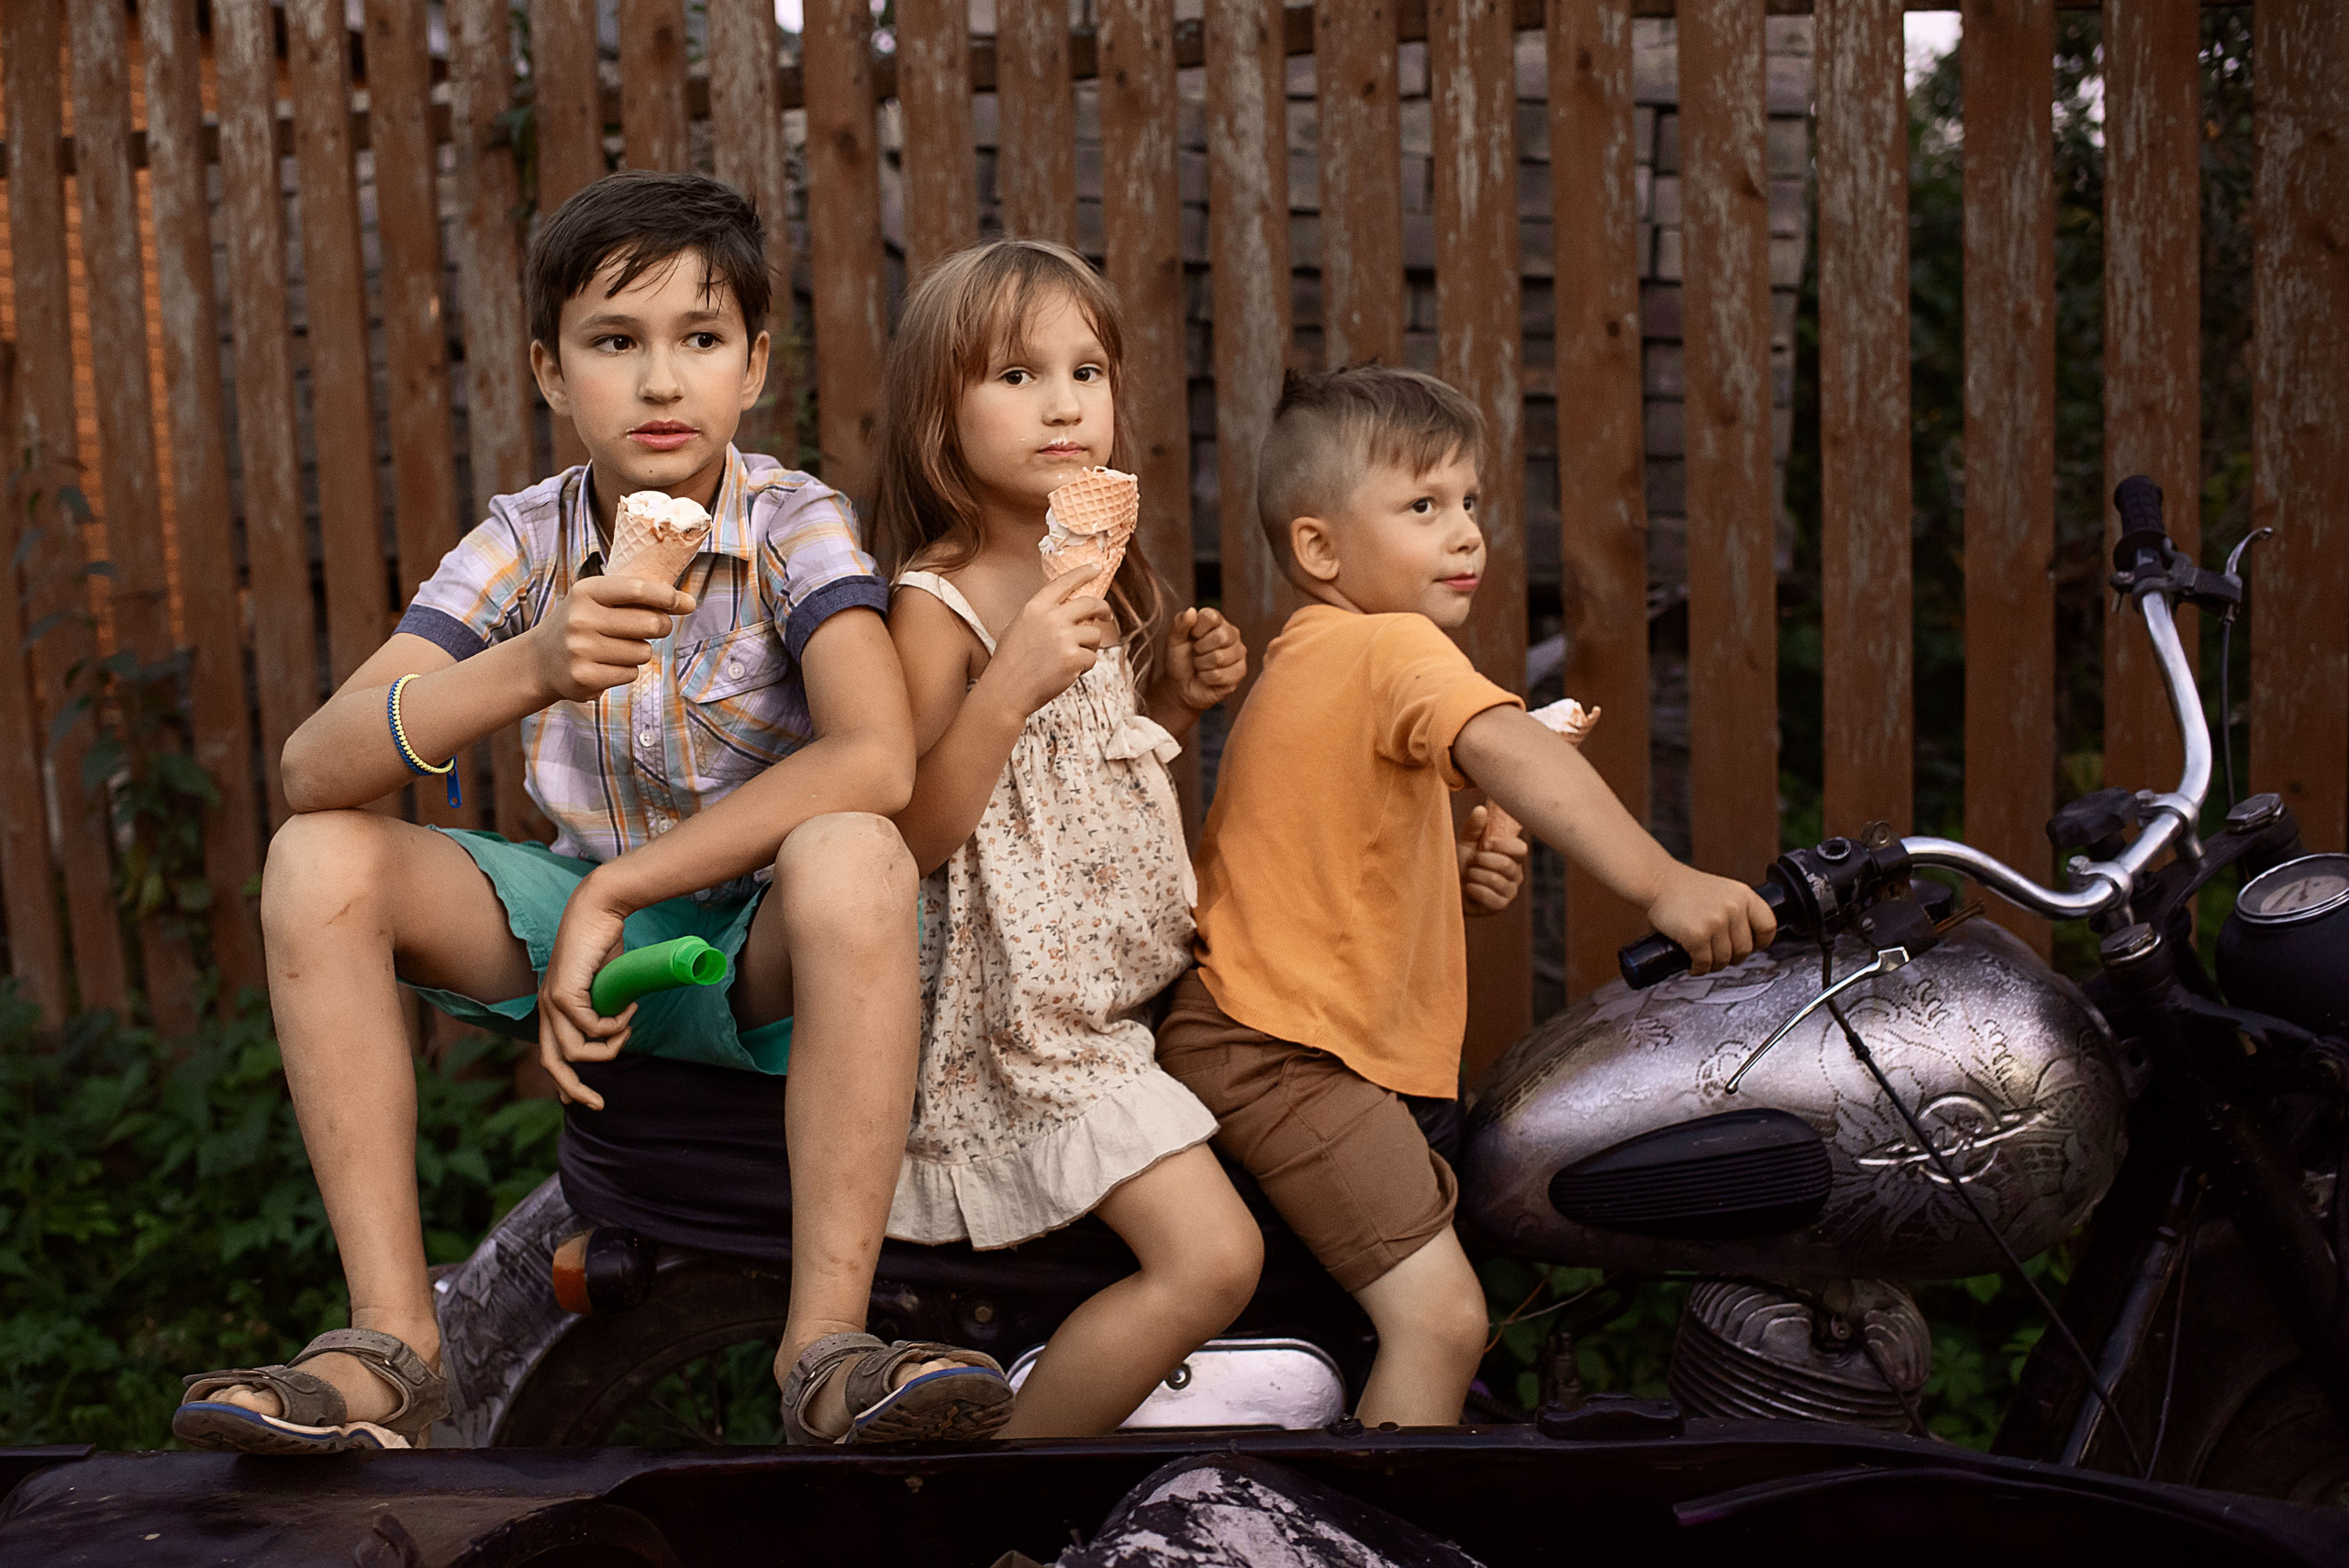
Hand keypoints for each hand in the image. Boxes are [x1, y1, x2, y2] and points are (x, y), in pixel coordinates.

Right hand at [529, 574, 697, 703]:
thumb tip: (687, 602)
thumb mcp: (599, 599)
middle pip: (650, 623)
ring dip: (639, 652)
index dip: (668, 596)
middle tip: (653, 628)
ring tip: (615, 648)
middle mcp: (581, 618)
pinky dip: (626, 670)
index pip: (638, 589)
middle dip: (661, 626)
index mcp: (587, 592)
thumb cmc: (582, 624)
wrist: (540, 660)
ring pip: (644, 652)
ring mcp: (581, 649)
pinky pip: (631, 674)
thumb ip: (638, 596)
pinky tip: (606, 664)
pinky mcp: (584, 677)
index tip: (685, 603)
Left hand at [535, 876, 636, 1109]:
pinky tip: (629, 1010)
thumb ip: (604, 1007)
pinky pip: (591, 1028)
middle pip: (553, 1064)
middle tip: (598, 1104)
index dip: (563, 1083)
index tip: (582, 1100)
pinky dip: (614, 1025)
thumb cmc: (604, 943)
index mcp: (552, 1008)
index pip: (549, 1055)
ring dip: (609, 1047)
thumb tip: (618, 1031)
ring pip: (576, 1051)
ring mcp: (551, 1001)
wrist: (599, 910)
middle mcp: (545, 1008)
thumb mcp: (605, 986)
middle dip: (575, 1090)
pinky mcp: (564, 993)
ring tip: (627, 1027)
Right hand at [981, 571, 1117, 716]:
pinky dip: (1084, 666)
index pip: (1065, 582)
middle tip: (1106, 615)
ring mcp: (1064, 638)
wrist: (1006, 690)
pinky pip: (1092, 657)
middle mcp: (1051, 618)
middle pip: (1091, 604)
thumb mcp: (1018, 626)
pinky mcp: (1074, 658)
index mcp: (1035, 607)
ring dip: (1088, 647)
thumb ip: (1041, 615)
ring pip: (1095, 635)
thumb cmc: (1010, 662)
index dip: (1084, 573)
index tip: (1097, 568)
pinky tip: (1066, 672)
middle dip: (1103, 609)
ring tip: (1070, 658)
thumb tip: (1067, 610)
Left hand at [1162, 607, 1246, 711]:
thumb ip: (1179, 623)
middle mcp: (1232, 633)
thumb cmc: (1179, 659)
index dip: (1196, 630)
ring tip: (1200, 665)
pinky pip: (1220, 675)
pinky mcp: (1240, 672)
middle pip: (1221, 637)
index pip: (1211, 617)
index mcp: (1216, 620)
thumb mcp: (1173, 640)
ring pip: (1220, 658)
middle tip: (1196, 654)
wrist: (1181, 685)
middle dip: (1200, 649)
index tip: (1191, 637)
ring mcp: (1239, 653)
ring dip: (1202, 665)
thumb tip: (1191, 611)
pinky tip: (1206, 676)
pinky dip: (1206, 678)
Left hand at [1459, 802, 1527, 916]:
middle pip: (1507, 864)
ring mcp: (1509, 891)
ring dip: (1475, 875)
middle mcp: (1515, 874)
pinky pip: (1490, 896)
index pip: (1520, 849)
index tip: (1485, 844)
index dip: (1502, 846)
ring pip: (1496, 880)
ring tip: (1469, 875)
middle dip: (1482, 861)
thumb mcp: (1466, 843)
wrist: (1447, 887)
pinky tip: (1468, 888)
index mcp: (1511, 856)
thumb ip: (1474, 828)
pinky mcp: (1499, 906)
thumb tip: (1481, 809)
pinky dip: (1475, 889)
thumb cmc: (1460, 863)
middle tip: (1472, 862)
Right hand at [1646, 866, 1777, 976]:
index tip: (1751, 947)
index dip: (1760, 942)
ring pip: (1724, 959)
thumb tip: (1747, 941)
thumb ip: (1738, 910)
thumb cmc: (1686, 889)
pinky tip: (1693, 965)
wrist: (1658, 881)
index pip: (1768, 926)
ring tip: (1703, 959)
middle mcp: (1734, 908)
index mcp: (1744, 895)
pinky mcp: (1697, 935)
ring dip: (1713, 965)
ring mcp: (1716, 922)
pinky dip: (1698, 969)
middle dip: (1731, 958)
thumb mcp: (1723, 891)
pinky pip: (1704, 963)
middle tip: (1719, 956)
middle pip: (1745, 949)